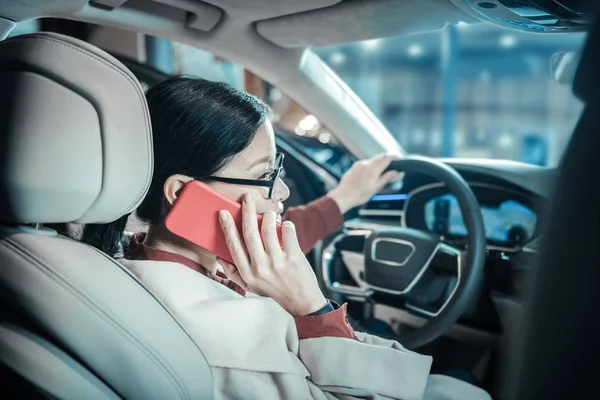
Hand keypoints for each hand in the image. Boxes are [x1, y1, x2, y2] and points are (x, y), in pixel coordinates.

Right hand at [217, 193, 326, 316]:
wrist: (301, 301)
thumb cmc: (274, 290)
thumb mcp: (250, 286)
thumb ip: (234, 273)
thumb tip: (219, 257)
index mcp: (248, 273)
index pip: (233, 246)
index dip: (227, 228)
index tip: (223, 213)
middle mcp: (261, 267)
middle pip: (249, 233)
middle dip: (246, 211)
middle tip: (247, 198)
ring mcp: (278, 262)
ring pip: (268, 229)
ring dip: (268, 216)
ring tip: (269, 213)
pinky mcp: (293, 257)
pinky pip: (287, 232)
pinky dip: (286, 224)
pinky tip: (285, 225)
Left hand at [327, 154, 399, 212]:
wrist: (343, 196)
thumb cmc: (359, 195)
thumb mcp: (375, 188)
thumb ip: (386, 178)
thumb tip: (395, 172)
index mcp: (373, 169)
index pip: (385, 158)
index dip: (393, 156)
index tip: (397, 157)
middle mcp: (365, 164)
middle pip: (379, 157)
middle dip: (386, 158)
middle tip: (391, 162)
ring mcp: (358, 164)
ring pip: (371, 160)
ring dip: (377, 162)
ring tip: (381, 170)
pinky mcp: (354, 167)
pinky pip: (364, 163)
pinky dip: (370, 165)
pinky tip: (370, 173)